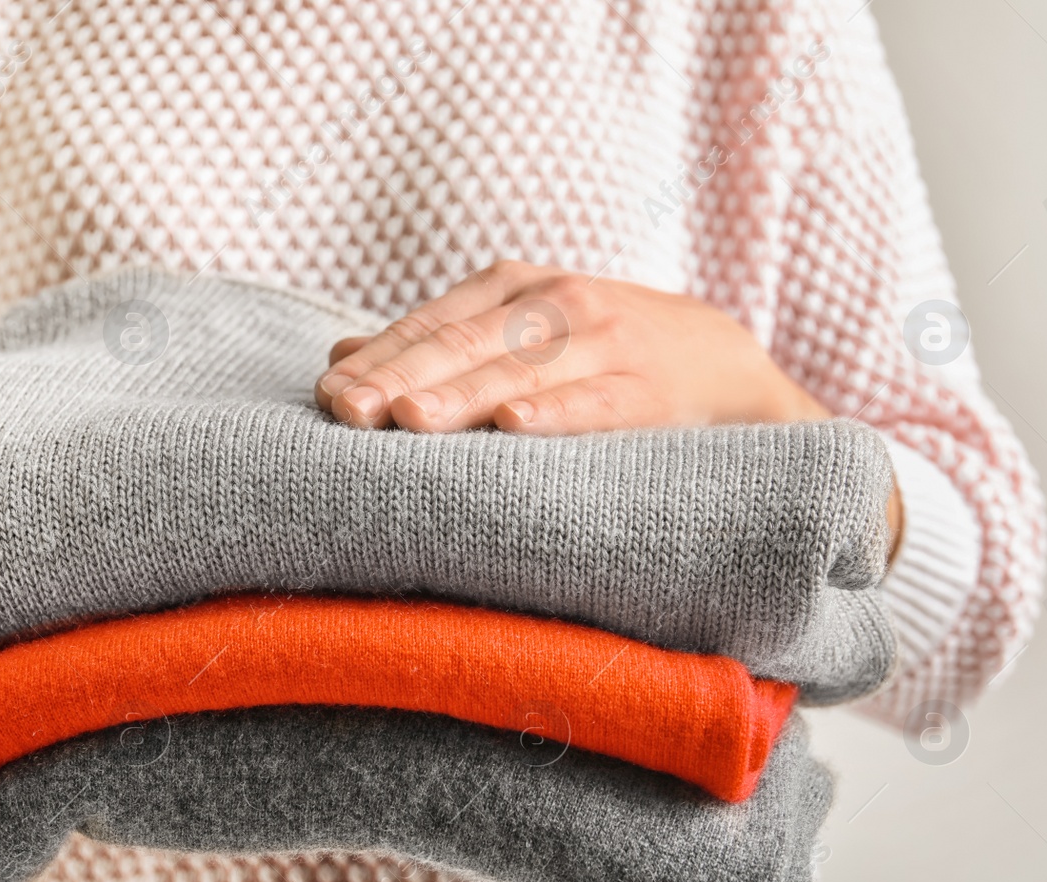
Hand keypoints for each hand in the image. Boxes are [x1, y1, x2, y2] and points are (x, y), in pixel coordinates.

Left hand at [314, 260, 902, 559]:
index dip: (379, 360)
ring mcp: (602, 344)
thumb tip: (339, 358)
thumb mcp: (515, 331)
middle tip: (347, 411)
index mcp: (512, 289)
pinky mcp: (646, 391)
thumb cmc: (591, 352)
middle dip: (401, 378)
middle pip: (464, 343)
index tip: (326, 398)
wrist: (720, 362)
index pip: (432, 325)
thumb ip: (435, 343)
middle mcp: (553, 305)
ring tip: (407, 420)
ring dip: (461, 396)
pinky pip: (595, 403)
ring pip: (520, 371)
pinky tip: (514, 427)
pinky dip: (555, 413)